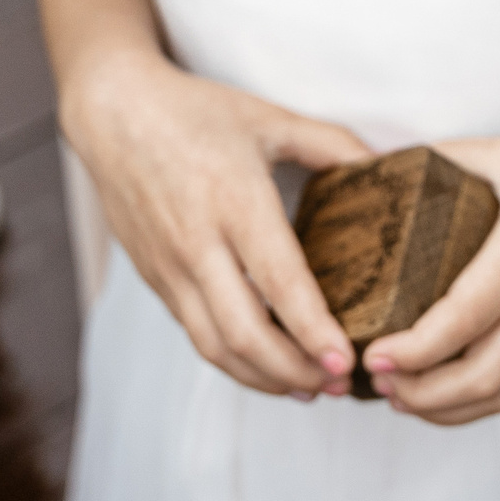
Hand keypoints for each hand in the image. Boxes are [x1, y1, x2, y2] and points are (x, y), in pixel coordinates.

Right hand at [63, 49, 370, 396]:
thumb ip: (334, 144)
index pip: (279, 282)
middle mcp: (198, 242)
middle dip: (295, 372)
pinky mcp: (154, 278)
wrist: (114, 112)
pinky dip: (233, 359)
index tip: (346, 360)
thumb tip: (385, 168)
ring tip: (308, 388)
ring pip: (214, 346)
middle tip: (338, 384)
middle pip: (244, 333)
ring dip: (263, 378)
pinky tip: (266, 364)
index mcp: (235, 200)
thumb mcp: (271, 118)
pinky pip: (195, 332)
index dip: (313, 330)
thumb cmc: (195, 112)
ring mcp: (170, 266)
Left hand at [364, 129, 499, 424]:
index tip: (372, 355)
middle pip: (484, 377)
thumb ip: (439, 160)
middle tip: (376, 383)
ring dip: (448, 408)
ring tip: (400, 397)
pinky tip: (445, 390)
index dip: (413, 352)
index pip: (463, 322)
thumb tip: (367, 169)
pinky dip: (480, 398)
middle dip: (421, 394)